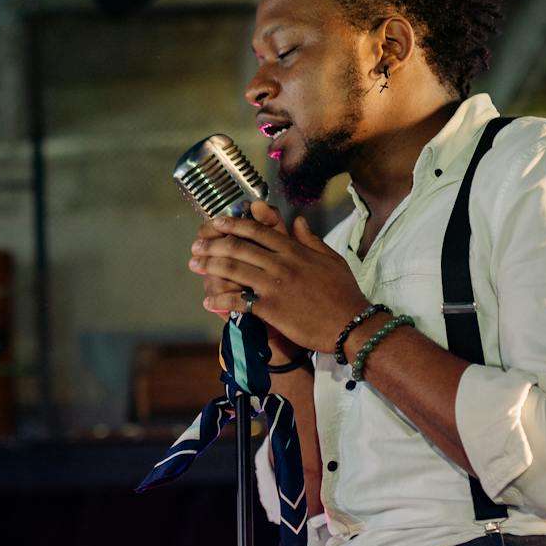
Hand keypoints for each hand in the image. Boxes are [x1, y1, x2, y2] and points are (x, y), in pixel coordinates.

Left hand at [188, 203, 369, 353]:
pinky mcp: (271, 308)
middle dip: (213, 244)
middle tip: (196, 245)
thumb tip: (297, 220)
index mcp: (295, 250)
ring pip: (234, 269)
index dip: (233, 225)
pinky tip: (208, 301)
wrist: (351, 325)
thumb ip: (310, 239)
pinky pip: (239, 300)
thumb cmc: (344, 293)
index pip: (258, 231)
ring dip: (210, 266)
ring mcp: (275, 285)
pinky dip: (221, 300)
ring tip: (194, 265)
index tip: (216, 223)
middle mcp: (282, 263)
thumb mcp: (331, 259)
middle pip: (239, 247)